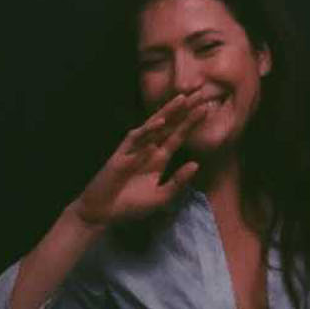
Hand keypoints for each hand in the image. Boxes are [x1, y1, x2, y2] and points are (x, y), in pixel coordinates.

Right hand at [71, 93, 211, 227]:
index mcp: (159, 158)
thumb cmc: (131, 206)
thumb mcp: (161, 197)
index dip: (191, 121)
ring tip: (183, 99)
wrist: (103, 215)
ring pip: (152, 126)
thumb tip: (196, 164)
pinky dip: (147, 130)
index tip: (206, 108)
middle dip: (183, 110)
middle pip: (169, 125)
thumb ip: (178, 182)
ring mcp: (134, 150)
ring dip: (167, 112)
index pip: (178, 135)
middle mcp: (148, 149)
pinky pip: (134, 139)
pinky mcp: (120, 155)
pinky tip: (160, 122)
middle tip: (200, 93)